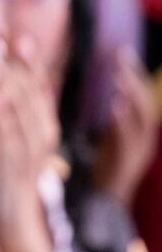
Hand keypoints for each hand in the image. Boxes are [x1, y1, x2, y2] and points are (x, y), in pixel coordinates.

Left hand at [0, 37, 59, 237]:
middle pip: (32, 91)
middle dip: (13, 61)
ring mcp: (32, 151)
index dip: (26, 57)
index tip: (9, 32)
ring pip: (25, 110)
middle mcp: (43, 133)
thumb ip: (9, 102)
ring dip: (8, 82)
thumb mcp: (10, 131)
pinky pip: (12, 137)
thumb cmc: (5, 167)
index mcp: (42, 122)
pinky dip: (3, 116)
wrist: (8, 215)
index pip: (38, 83)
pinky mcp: (16, 167)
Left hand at [93, 47, 158, 207]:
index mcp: (141, 130)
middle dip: (135, 77)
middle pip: (144, 101)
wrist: (107, 198)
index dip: (135, 74)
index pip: (141, 95)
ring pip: (141, 118)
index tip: (123, 53)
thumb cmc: (110, 165)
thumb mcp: (116, 137)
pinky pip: (128, 139)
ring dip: (131, 96)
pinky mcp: (127, 161)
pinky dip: (123, 122)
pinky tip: (115, 107)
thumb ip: (119, 118)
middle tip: (121, 56)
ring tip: (119, 78)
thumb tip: (117, 96)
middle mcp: (144, 137)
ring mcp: (138, 149)